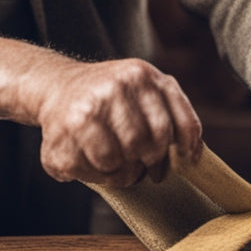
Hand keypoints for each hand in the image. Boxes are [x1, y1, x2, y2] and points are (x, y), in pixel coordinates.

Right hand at [35, 58, 202, 186]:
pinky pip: (92, 172)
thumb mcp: (145, 86)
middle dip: (147, 162)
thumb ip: (174, 110)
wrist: (56, 85)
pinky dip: (96, 176)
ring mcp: (85, 111)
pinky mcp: (63, 136)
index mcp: (140, 75)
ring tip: (115, 161)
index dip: (183, 149)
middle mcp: (113, 88)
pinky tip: (92, 160)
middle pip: (146, 147)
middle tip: (141, 162)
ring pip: (117, 164)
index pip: (172, 126)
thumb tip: (194, 154)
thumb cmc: (111, 94)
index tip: (184, 160)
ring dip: (120, 171)